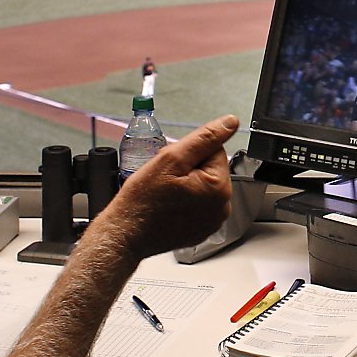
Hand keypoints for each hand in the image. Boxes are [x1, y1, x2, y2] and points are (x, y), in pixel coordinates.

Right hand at [96, 116, 238, 260]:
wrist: (126, 234)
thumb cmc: (143, 200)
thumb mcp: (171, 159)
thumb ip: (204, 138)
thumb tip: (230, 122)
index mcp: (219, 188)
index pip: (215, 150)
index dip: (190, 153)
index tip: (172, 166)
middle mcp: (222, 207)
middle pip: (211, 169)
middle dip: (189, 168)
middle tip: (166, 180)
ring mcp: (213, 221)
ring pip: (204, 185)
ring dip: (187, 183)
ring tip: (166, 193)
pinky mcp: (203, 229)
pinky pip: (199, 203)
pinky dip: (185, 201)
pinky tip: (169, 206)